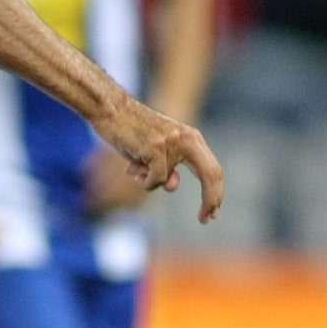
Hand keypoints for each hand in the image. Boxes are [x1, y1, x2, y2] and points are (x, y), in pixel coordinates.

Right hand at [90, 99, 224, 223]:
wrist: (111, 108)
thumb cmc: (131, 131)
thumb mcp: (155, 151)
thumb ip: (168, 168)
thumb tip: (172, 185)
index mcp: (191, 138)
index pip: (212, 168)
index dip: (215, 193)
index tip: (212, 213)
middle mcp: (186, 138)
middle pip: (211, 174)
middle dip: (211, 199)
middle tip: (207, 219)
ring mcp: (171, 143)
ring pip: (167, 181)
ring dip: (148, 181)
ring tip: (134, 165)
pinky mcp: (156, 148)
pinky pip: (154, 180)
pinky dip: (142, 180)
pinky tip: (131, 166)